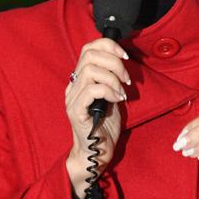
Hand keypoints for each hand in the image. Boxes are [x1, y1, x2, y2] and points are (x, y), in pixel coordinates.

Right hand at [64, 38, 131, 198]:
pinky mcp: (76, 111)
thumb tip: (123, 62)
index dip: (108, 46)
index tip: (125, 57)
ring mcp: (72, 98)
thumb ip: (112, 79)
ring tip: (122, 91)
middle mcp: (73, 86)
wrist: (97, 152)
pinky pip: (92, 90)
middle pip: (89, 55)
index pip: (88, 48)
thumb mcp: (112, 96)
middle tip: (126, 79)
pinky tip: (118, 100)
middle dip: (114, 62)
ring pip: (90, 70)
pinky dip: (109, 90)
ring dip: (113, 78)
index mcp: (80, 80)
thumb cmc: (105, 126)